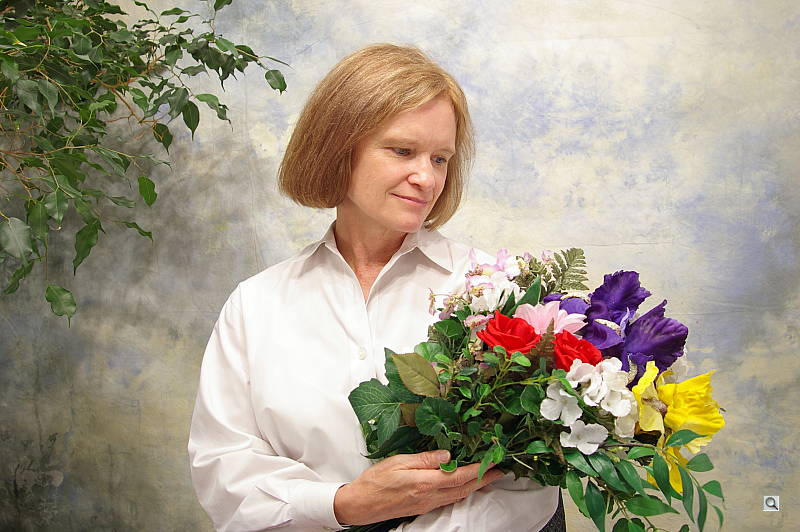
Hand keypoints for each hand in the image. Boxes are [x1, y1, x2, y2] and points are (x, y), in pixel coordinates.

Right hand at [333, 450, 504, 525]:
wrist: (361, 505)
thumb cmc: (375, 482)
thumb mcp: (398, 462)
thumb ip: (425, 460)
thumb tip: (447, 455)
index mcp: (425, 483)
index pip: (459, 477)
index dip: (479, 470)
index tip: (494, 463)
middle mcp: (430, 497)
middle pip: (464, 489)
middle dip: (484, 480)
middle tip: (500, 471)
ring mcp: (427, 504)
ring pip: (457, 496)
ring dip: (474, 486)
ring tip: (486, 477)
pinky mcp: (422, 507)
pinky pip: (448, 499)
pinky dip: (460, 492)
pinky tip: (463, 486)